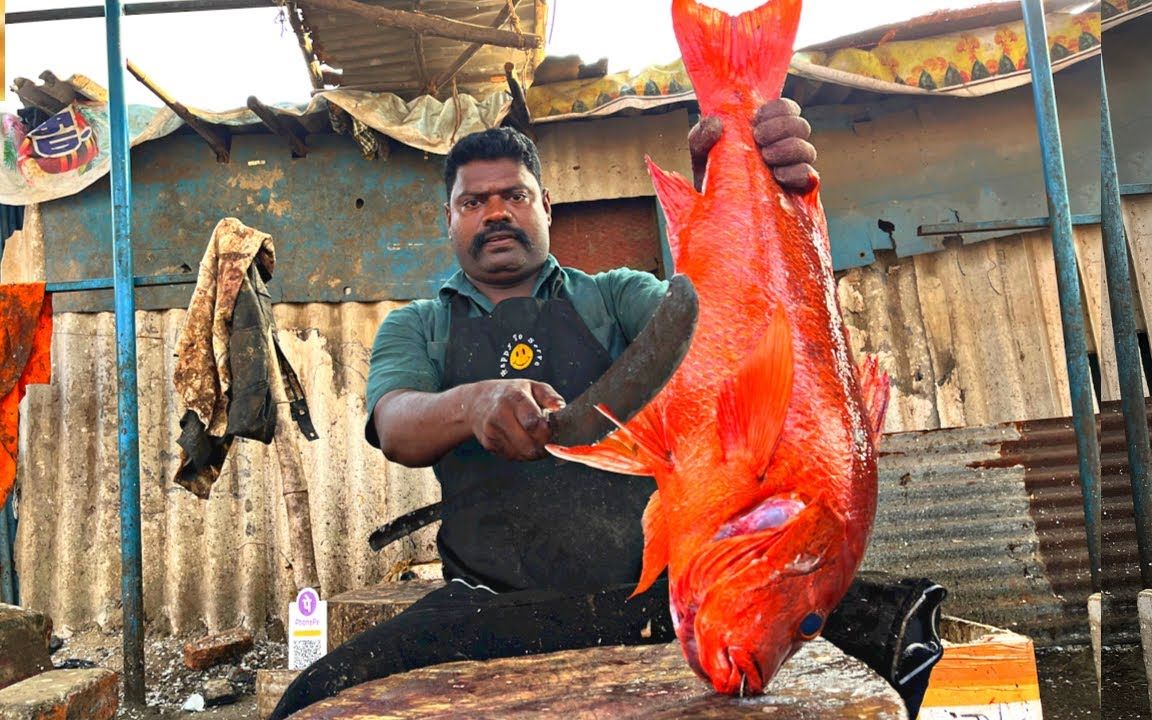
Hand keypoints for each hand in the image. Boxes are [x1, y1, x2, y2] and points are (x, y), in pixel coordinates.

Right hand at [467, 379, 565, 460]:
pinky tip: (521, 441)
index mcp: (514, 398)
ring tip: (534, 439)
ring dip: (533, 452)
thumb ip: (549, 396)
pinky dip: (521, 454)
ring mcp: (492, 431)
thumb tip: (559, 406)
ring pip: (521, 454)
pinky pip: (512, 457)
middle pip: (528, 444)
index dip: (547, 432)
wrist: (477, 402)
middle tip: (546, 440)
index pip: (533, 423)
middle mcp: (500, 415)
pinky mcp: (488, 444)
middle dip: (542, 446)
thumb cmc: (509, 394)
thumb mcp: (531, 386)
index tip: (552, 431)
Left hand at [688, 97, 817, 192]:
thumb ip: (702, 135)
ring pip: (808, 150)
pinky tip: (778, 175)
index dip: (778, 109)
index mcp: (766, 129)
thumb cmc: (711, 176)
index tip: (757, 120)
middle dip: (782, 127)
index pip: (786, 108)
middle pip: (802, 126)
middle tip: (759, 137)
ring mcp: (792, 168)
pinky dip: (796, 172)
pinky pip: (808, 176)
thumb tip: (717, 124)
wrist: (715, 213)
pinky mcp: (797, 191)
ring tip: (766, 157)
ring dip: (789, 148)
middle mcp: (784, 146)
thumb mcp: (701, 153)